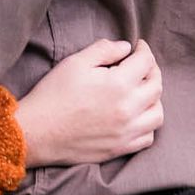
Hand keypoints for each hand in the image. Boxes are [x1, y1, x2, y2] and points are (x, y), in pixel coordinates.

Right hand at [15, 38, 163, 167]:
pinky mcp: (121, 148)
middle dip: (152, 70)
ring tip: (141, 91)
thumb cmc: (53, 94)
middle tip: (142, 65)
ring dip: (154, 99)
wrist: (37, 132)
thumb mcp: (74, 63)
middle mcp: (129, 109)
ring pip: (157, 113)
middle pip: (156, 86)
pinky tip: (136, 116)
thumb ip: (103, 50)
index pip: (145, 62)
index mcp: (119, 84)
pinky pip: (148, 137)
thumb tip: (125, 47)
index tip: (138, 46)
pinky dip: (147, 124)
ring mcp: (127, 131)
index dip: (144, 50)